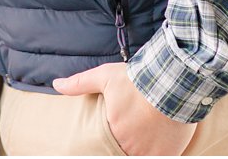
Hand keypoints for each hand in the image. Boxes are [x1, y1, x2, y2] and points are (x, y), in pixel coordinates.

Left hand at [54, 63, 196, 154]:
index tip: (116, 132)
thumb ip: (80, 84)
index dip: (110, 139)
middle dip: (126, 143)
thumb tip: (56, 84)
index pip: (105, 144)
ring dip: (141, 148)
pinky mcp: (168, 153)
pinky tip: (158, 140)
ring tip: (144, 134)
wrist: (172, 82)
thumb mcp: (105, 77)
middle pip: (124, 150)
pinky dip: (157, 152)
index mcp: (113, 131)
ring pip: (141, 154)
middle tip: (132, 130)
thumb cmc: (137, 80)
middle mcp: (130, 146)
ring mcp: (150, 152)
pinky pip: (159, 158)